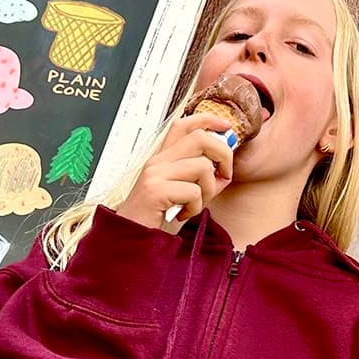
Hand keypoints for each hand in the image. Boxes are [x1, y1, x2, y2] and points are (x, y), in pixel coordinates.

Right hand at [116, 112, 236, 227]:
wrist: (132, 238)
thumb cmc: (159, 217)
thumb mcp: (184, 193)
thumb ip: (202, 178)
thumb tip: (226, 166)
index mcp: (163, 158)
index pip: (184, 125)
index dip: (208, 120)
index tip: (226, 127)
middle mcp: (158, 161)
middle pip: (200, 138)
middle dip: (223, 155)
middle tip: (224, 176)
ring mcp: (155, 174)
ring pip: (202, 166)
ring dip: (209, 189)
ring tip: (195, 204)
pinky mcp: (155, 191)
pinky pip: (193, 192)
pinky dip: (196, 207)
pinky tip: (182, 214)